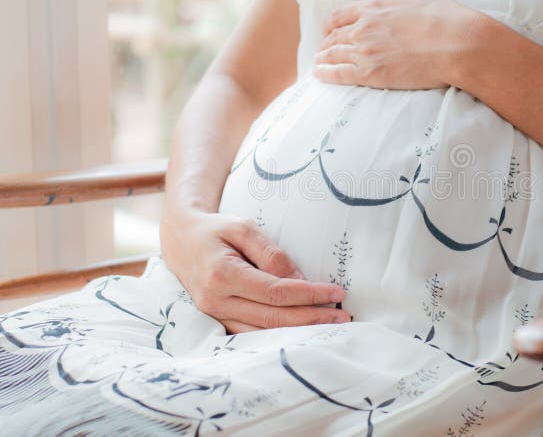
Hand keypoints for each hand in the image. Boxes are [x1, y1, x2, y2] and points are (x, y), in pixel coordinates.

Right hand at [160, 209, 349, 333]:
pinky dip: (278, 334)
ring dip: (299, 330)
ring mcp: (213, 316)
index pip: (276, 293)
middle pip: (273, 318)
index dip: (310, 295)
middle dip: (312, 317)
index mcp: (222, 275)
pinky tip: (301, 329)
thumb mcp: (244, 228)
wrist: (180, 239)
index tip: (336, 292)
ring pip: (263, 332)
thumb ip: (272, 254)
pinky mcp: (216, 321)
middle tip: (342, 315)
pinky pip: (251, 334)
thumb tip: (300, 281)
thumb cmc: (215, 229)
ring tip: (329, 323)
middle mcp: (216, 301)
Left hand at [313, 0, 480, 89]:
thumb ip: (394, 7)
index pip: (340, 16)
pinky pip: (338, 74)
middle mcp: (363, 28)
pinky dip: (325, 73)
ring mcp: (364, 51)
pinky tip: (319, 74)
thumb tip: (392, 11)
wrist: (457, 44)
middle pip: (334, 36)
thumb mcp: (414, 0)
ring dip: (323, 59)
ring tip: (318, 64)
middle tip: (323, 51)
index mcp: (373, 8)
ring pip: (333, 55)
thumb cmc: (445, 20)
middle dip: (327, 44)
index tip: (329, 31)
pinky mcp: (370, 74)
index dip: (332, 25)